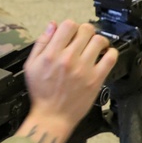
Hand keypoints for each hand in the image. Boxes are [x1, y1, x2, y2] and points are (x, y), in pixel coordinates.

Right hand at [17, 20, 117, 142]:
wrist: (52, 116)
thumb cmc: (41, 92)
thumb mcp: (31, 65)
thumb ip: (41, 43)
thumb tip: (52, 25)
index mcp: (51, 54)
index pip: (67, 25)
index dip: (71, 26)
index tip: (71, 33)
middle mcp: (68, 59)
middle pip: (85, 30)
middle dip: (85, 31)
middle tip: (84, 39)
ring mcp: (84, 69)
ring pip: (99, 40)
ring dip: (98, 40)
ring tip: (95, 46)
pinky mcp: (96, 79)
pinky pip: (110, 58)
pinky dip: (110, 52)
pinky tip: (104, 55)